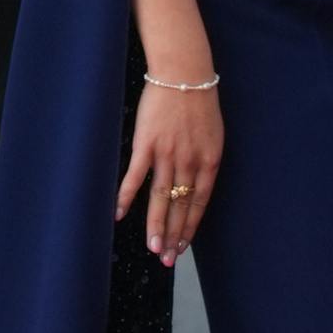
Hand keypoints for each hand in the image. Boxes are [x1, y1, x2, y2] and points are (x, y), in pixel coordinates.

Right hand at [116, 80, 222, 267]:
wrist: (183, 72)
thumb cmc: (199, 101)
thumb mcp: (213, 134)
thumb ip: (204, 161)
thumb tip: (196, 186)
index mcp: (209, 161)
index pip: (200, 203)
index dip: (190, 227)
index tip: (183, 247)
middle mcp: (190, 162)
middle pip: (180, 206)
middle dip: (174, 236)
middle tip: (167, 260)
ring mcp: (167, 154)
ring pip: (161, 198)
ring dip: (156, 226)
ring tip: (153, 249)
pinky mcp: (146, 144)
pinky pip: (136, 177)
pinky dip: (126, 197)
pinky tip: (119, 215)